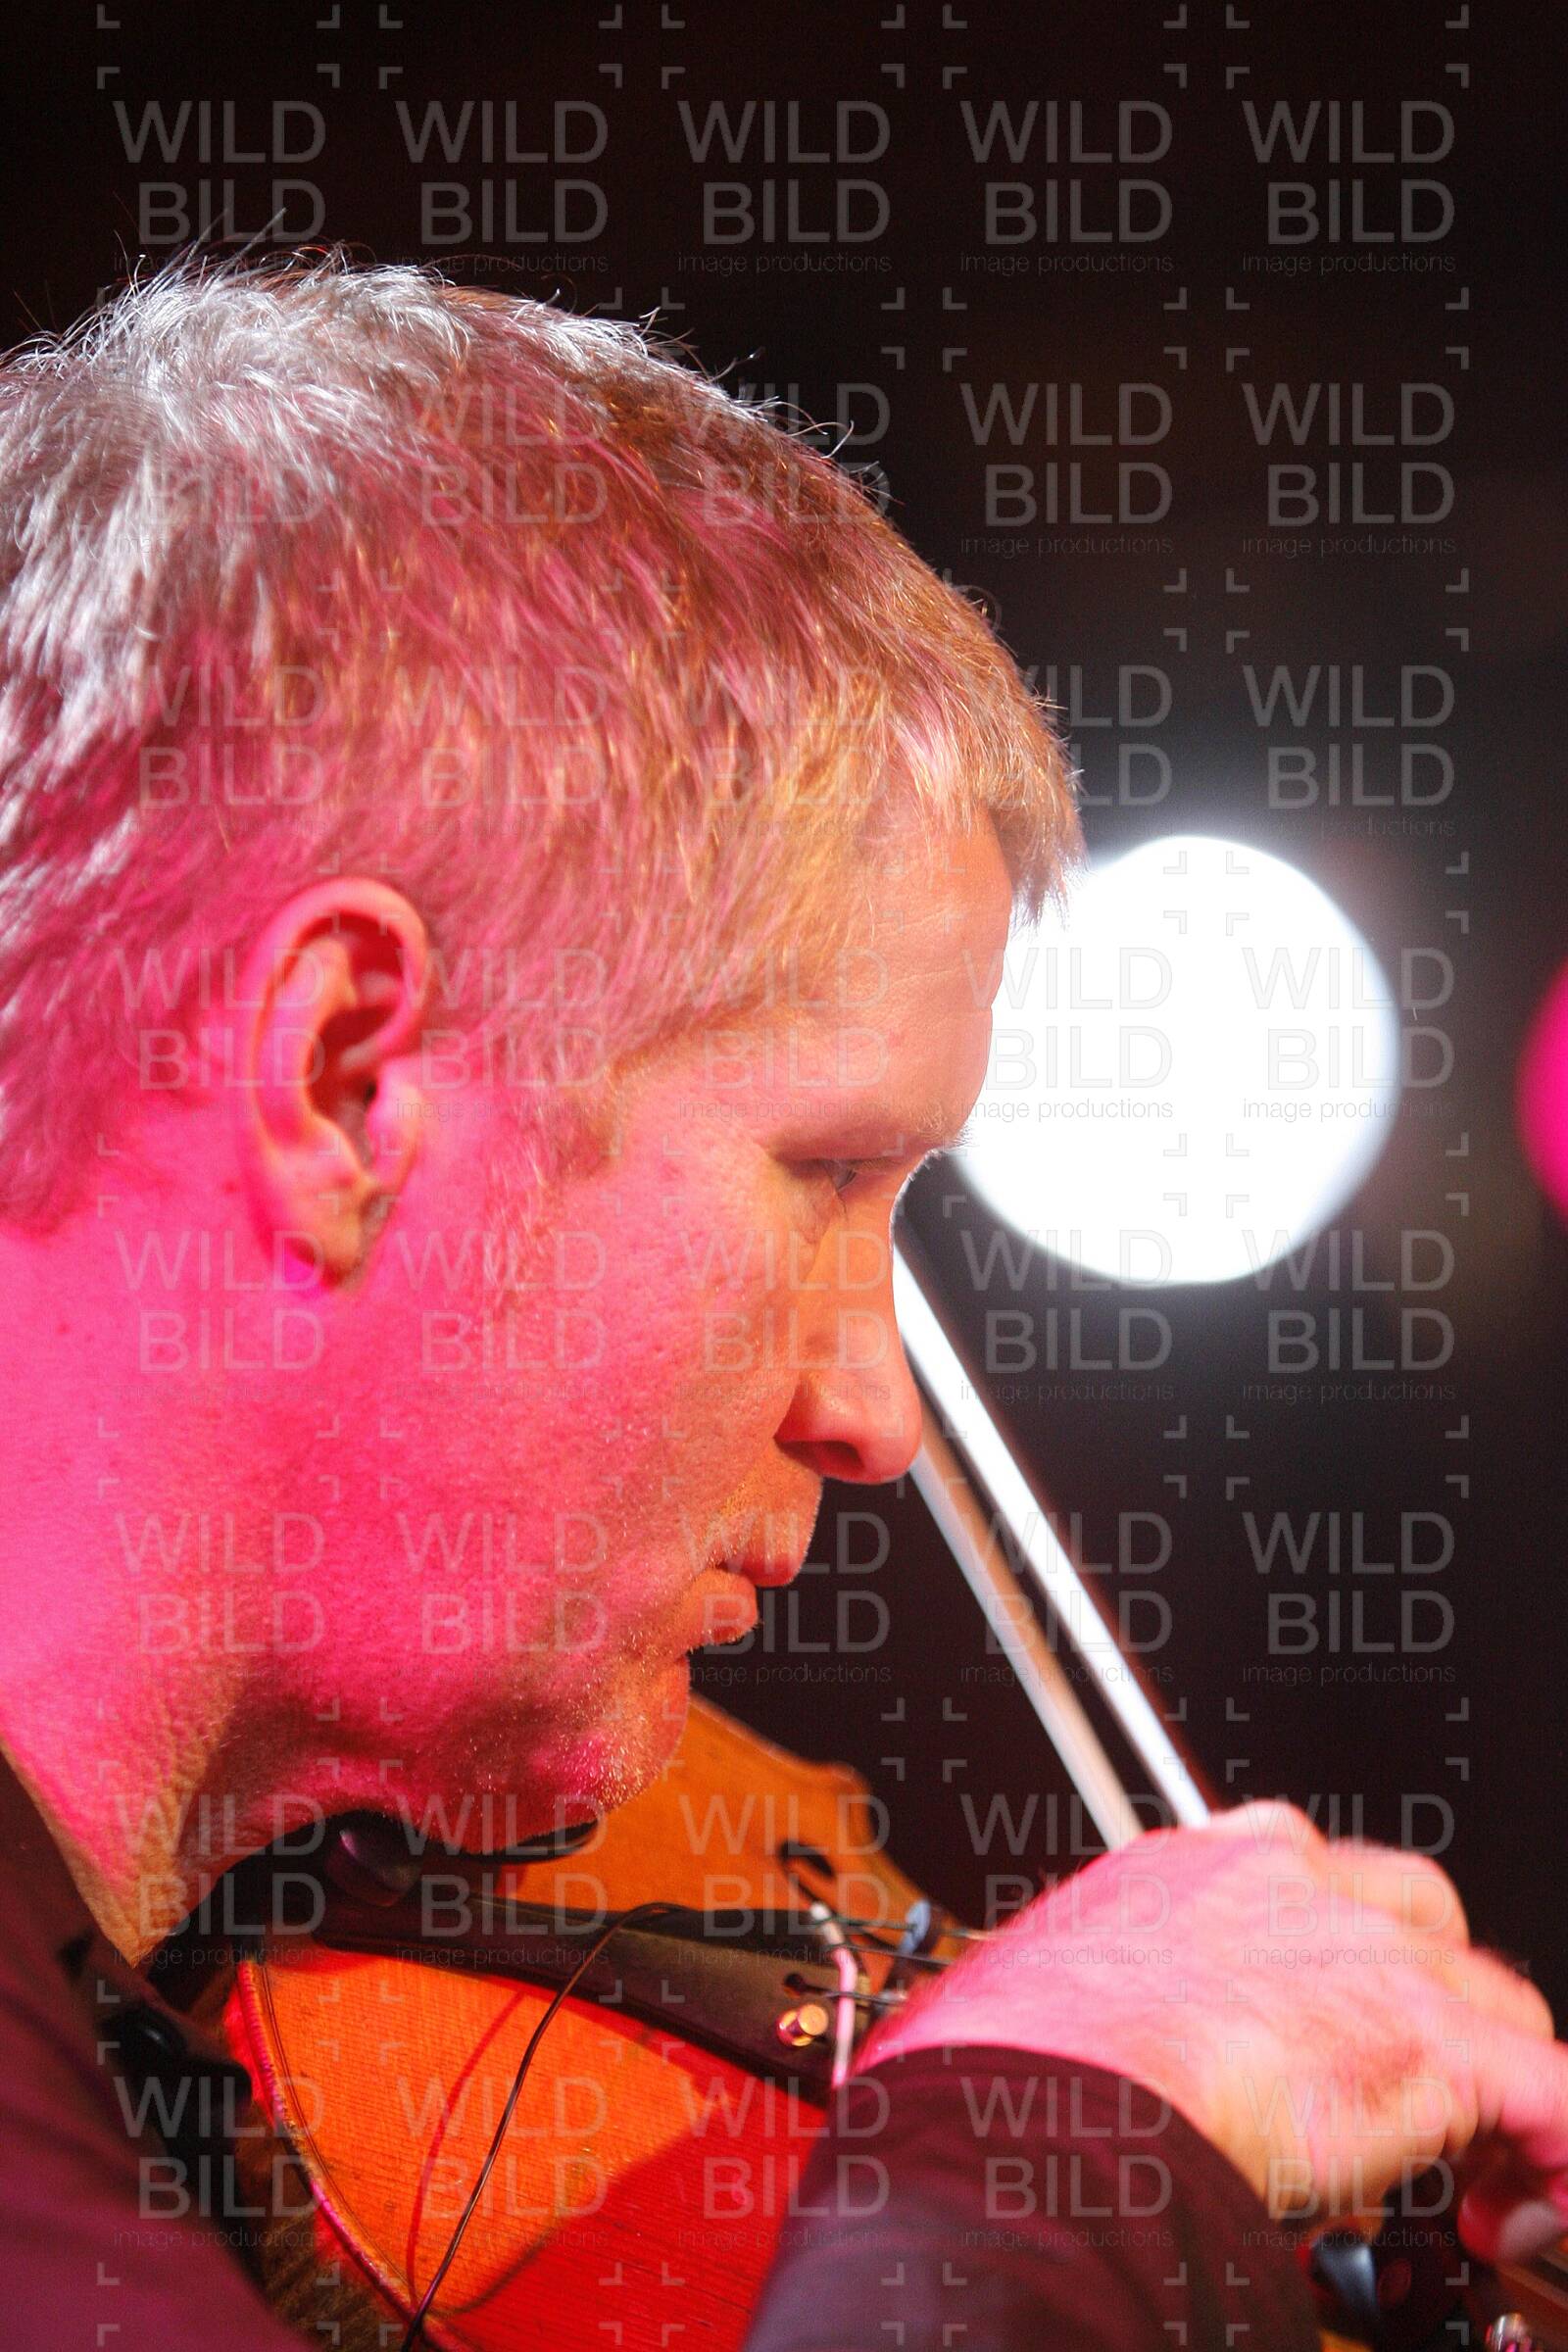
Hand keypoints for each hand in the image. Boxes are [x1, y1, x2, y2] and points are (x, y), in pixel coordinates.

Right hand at [860, 1801, 1567, 2262]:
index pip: (1317, 1881)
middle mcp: (1294, 1882)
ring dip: (1489, 2080)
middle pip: (1424, 1924)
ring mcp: (1367, 1952)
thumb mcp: (1076, 1992)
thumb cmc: (1020, 2059)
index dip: (1345, 1962)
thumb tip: (1140, 2068)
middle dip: (1430, 2007)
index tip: (1330, 2032)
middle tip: (1408, 2102)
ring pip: (1493, 1999)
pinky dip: (1551, 2143)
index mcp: (1201, 1863)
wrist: (1035, 2092)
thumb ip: (1138, 2001)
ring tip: (1464, 2170)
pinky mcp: (1424, 2037)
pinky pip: (1543, 2086)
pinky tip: (1525, 2199)